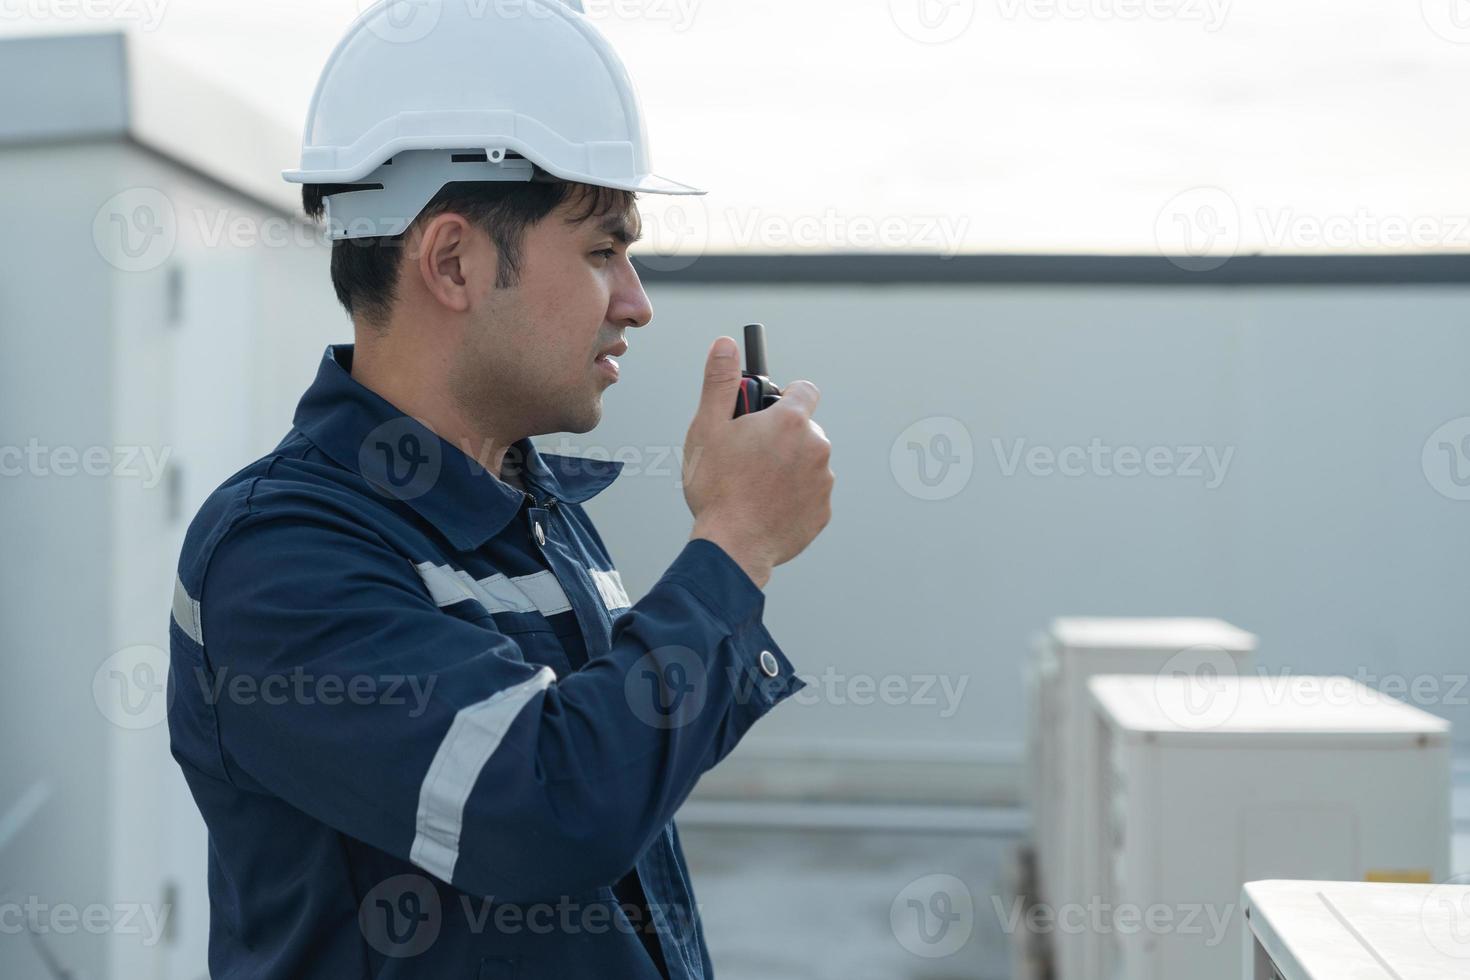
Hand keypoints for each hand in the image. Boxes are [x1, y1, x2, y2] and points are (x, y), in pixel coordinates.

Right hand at [682, 336, 833, 588]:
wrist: (732, 546)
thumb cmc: (717, 487)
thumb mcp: (708, 427)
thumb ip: (720, 381)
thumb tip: (725, 345)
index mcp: (791, 421)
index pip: (804, 389)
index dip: (783, 397)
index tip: (763, 412)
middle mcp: (816, 446)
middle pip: (803, 428)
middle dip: (780, 436)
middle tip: (747, 456)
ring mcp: (823, 482)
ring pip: (807, 462)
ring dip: (787, 467)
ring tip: (754, 485)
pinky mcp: (823, 512)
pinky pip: (809, 494)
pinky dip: (792, 496)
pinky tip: (765, 506)